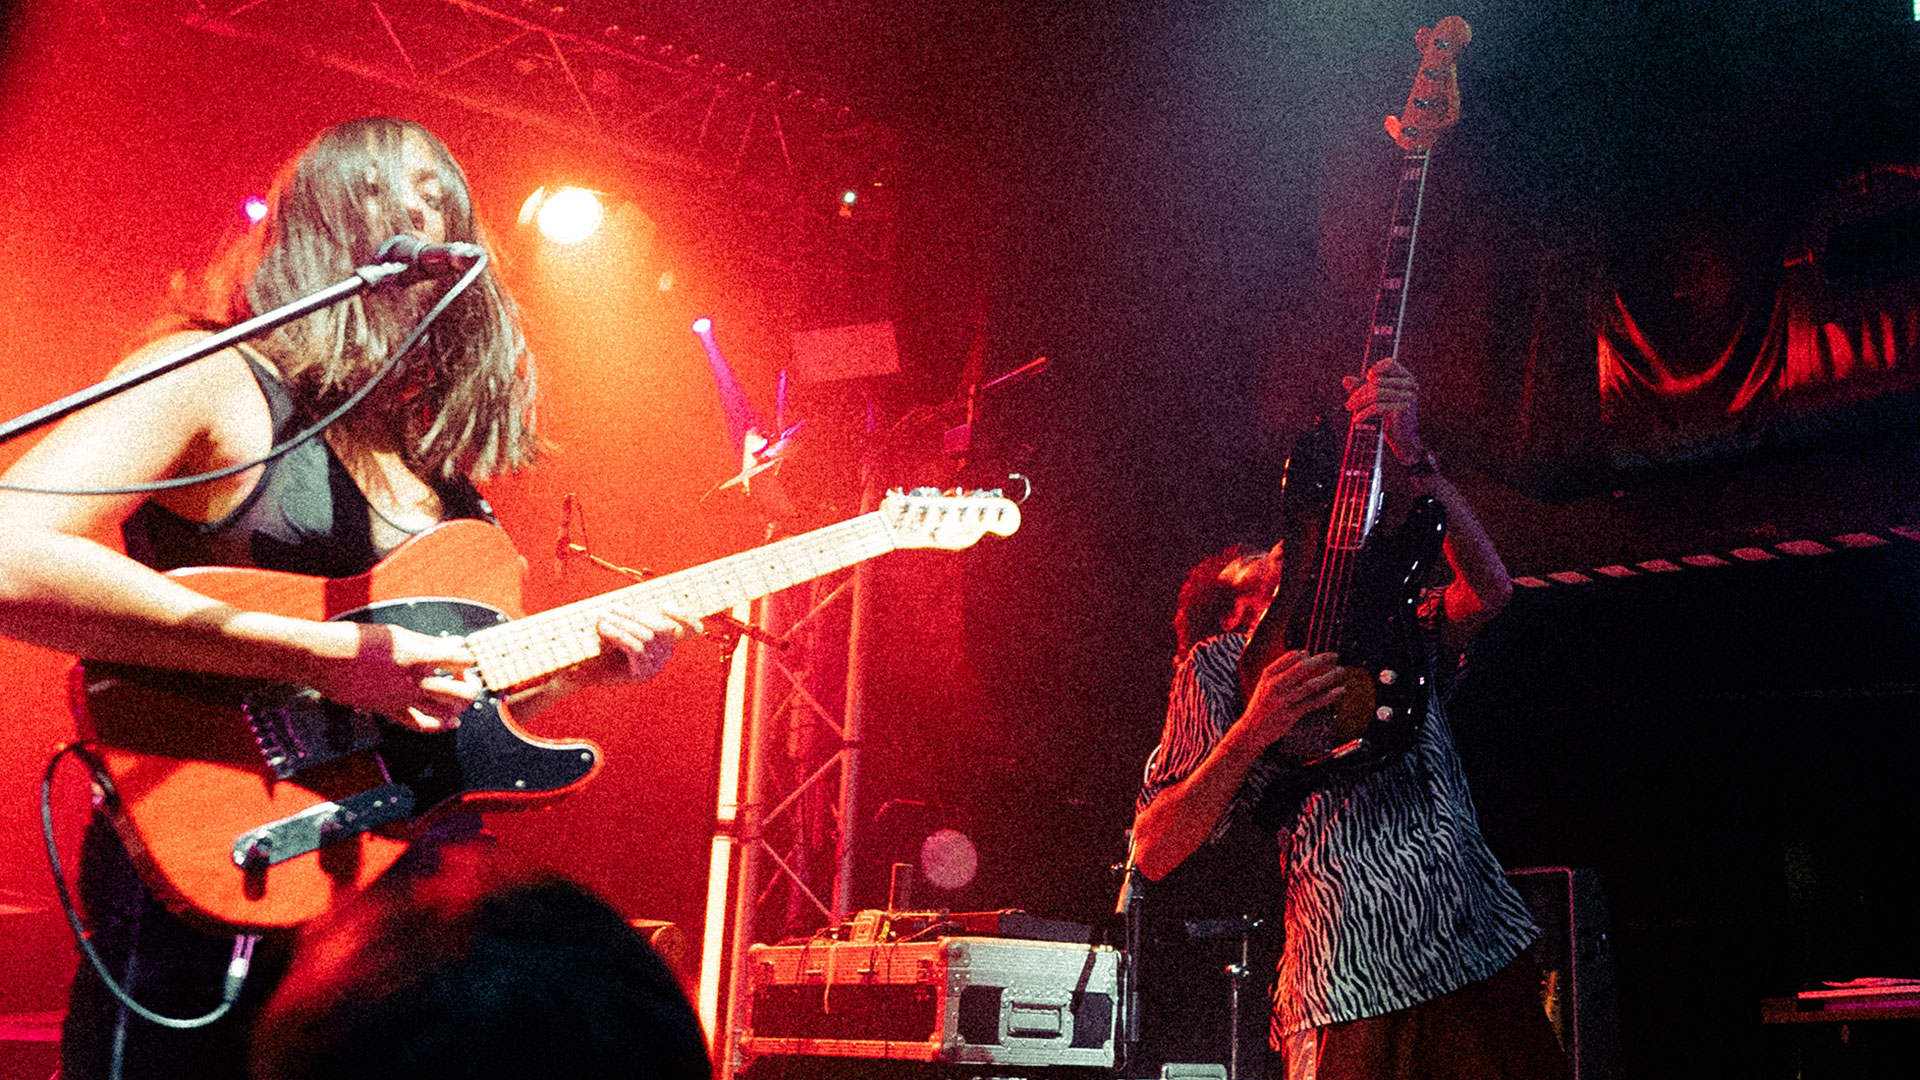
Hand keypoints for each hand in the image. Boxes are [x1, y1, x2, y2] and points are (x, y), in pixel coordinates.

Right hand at [311, 623, 478, 732]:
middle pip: (462, 693)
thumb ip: (431, 643)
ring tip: (461, 698)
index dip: (469, 658)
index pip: (462, 660)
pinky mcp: (390, 711)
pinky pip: (421, 724)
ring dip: (460, 707)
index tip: (465, 656)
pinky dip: (440, 725)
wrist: (324, 657)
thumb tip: (457, 644)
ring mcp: (402, 699)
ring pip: (446, 713)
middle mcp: (414, 681)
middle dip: (472, 686)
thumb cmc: (359, 640)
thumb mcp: (399, 635)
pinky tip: (450, 722)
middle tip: (467, 679)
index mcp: (418, 656)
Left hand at [588, 602, 703, 683]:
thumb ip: (634, 613)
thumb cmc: (604, 642)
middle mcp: (666, 654)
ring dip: (623, 624)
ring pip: (646, 637)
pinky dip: (619, 635)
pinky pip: (636, 649)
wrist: (588, 669)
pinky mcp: (643, 674)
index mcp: (666, 639)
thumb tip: (642, 598)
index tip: (663, 605)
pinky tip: (604, 629)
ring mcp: (657, 666)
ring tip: (603, 618)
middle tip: (613, 608)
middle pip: (661, 628)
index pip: (689, 628)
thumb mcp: (622, 624)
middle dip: (636, 615)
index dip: (684, 616)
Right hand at [1239, 650, 1344, 749]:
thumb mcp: (1265, 683)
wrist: (1251, 731)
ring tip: (1340, 671)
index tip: (1316, 655)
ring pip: (1311, 685)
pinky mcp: (1291, 715)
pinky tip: (1339, 691)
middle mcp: (1275, 686)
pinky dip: (1329, 696)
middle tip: (1335, 656)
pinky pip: (1314, 702)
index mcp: (1268, 675)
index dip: (1306, 654)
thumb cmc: (1261, 705)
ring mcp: (1283, 701)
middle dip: (1321, 660)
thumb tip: (1305, 653)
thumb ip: (1281, 669)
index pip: (1291, 657)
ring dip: (1329, 676)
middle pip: (1302, 668)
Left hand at [1342, 359, 1423, 463]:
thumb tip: (1345, 379)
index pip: (1391, 363)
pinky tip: (1356, 419)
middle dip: (1360, 391)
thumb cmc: (1390, 418)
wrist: (1403, 440)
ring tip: (1350, 408)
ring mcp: (1408, 396)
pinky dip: (1364, 412)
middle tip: (1349, 404)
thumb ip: (1362, 388)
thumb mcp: (1375, 400)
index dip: (1376, 369)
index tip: (1366, 379)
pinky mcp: (1403, 409)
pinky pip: (1378, 406)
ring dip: (1359, 401)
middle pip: (1378, 380)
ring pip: (1377, 393)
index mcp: (1406, 378)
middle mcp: (1410, 384)